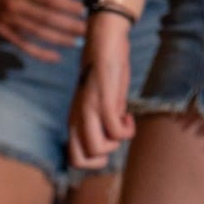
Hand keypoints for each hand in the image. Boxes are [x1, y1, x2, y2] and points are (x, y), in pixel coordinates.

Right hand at [0, 0, 86, 57]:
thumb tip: (66, 6)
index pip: (50, 0)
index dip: (69, 7)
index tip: (84, 10)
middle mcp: (12, 4)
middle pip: (46, 19)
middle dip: (69, 26)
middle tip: (87, 30)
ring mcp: (5, 19)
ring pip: (37, 34)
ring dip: (59, 40)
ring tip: (77, 42)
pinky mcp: (1, 30)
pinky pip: (23, 45)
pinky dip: (40, 53)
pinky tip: (56, 56)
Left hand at [66, 9, 136, 172]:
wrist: (104, 42)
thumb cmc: (105, 73)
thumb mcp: (99, 103)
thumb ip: (100, 121)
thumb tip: (112, 138)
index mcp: (74, 121)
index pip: (74, 159)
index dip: (95, 159)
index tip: (106, 139)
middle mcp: (77, 119)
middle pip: (79, 161)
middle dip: (103, 159)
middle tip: (115, 137)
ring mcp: (88, 110)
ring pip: (97, 150)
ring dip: (117, 143)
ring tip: (123, 122)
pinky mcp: (103, 99)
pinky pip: (115, 130)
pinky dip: (127, 129)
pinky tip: (129, 114)